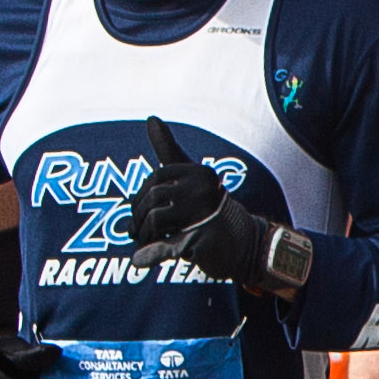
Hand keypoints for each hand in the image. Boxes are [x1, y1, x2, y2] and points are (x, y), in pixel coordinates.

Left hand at [121, 117, 313, 293]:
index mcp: (199, 173)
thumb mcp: (191, 177)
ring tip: (144, 243)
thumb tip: (151, 118)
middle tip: (135, 233)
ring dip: (144, 235)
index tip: (138, 213)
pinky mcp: (202, 240)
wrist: (243, 245)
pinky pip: (166, 245)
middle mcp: (204, 188)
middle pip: (153, 199)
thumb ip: (169, 149)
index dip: (141, 198)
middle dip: (139, 218)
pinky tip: (139, 260)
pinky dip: (150, 255)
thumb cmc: (211, 209)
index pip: (155, 180)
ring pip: (155, 220)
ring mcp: (204, 215)